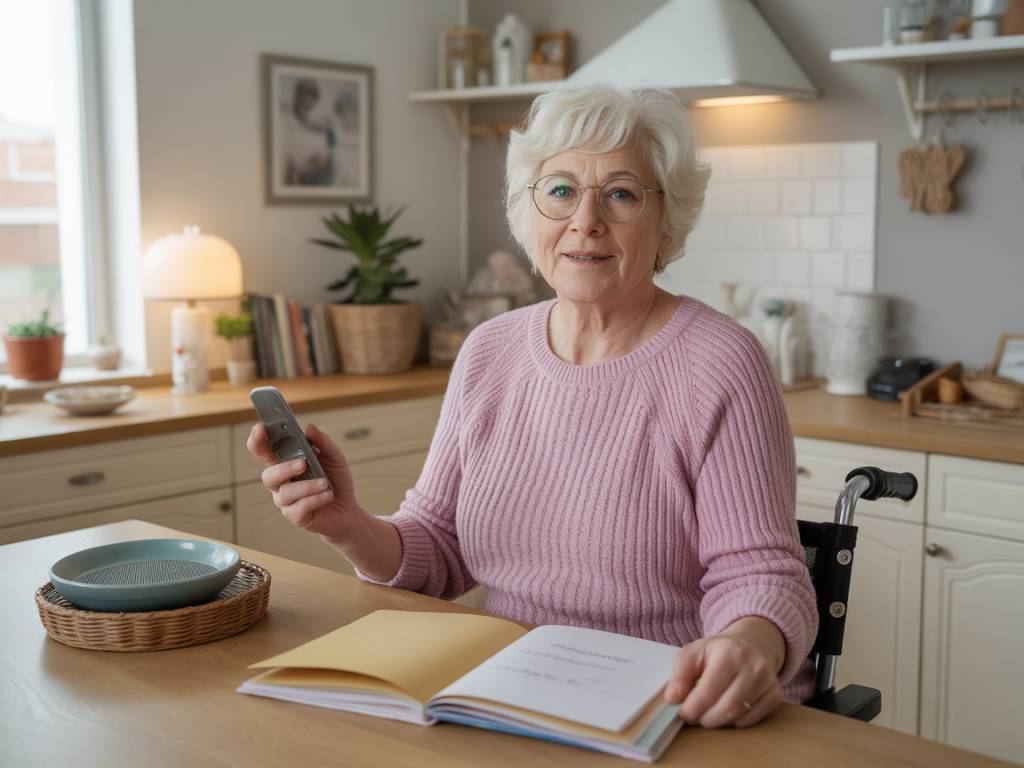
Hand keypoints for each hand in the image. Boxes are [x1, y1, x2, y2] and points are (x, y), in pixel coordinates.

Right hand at [246, 422, 358, 541]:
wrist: (347, 509)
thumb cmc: (336, 480)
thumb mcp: (334, 457)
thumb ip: (323, 442)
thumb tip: (309, 428)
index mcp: (284, 463)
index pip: (263, 451)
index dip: (257, 440)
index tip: (260, 427)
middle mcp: (281, 482)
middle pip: (268, 475)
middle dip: (284, 468)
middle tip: (303, 464)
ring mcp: (286, 501)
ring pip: (285, 493)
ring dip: (307, 486)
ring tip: (325, 483)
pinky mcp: (295, 516)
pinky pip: (298, 508)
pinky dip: (315, 499)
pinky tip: (328, 495)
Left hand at [664, 633, 782, 727]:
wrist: (749, 644)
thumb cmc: (717, 652)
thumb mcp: (693, 652)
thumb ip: (679, 674)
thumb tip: (672, 698)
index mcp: (729, 652)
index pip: (708, 691)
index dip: (691, 708)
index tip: (682, 714)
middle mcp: (753, 666)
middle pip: (726, 708)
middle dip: (704, 718)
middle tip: (694, 716)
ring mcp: (768, 680)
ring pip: (738, 716)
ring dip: (718, 721)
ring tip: (707, 713)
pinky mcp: (775, 694)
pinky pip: (753, 719)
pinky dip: (735, 721)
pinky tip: (726, 711)